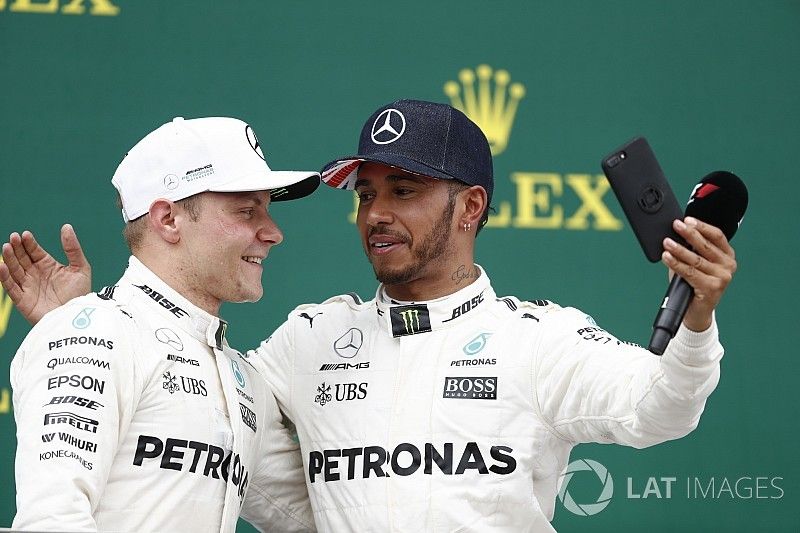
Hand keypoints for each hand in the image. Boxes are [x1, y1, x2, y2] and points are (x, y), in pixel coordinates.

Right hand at [0, 224, 92, 324]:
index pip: (34, 251)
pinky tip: (1, 265)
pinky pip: (11, 287)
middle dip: (17, 248)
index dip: (29, 243)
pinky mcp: (23, 300)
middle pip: (22, 258)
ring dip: (9, 258)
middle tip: (14, 237)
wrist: (76, 316)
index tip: (26, 235)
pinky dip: (4, 277)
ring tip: (7, 246)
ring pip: (14, 270)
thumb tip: (66, 227)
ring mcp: (28, 286)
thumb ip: (73, 248)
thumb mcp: (80, 268)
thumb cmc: (80, 294)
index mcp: (48, 266)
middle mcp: (36, 275)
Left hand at [662, 217, 736, 331]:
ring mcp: (722, 277)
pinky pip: (690, 272)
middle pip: (706, 245)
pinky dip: (676, 263)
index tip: (688, 219)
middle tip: (676, 225)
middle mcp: (728, 266)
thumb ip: (688, 251)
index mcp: (727, 256)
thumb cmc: (693, 286)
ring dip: (679, 249)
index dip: (702, 226)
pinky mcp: (712, 287)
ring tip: (666, 242)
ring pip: (696, 259)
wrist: (696, 313)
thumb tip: (674, 236)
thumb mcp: (692, 265)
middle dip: (689, 233)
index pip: (716, 236)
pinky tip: (667, 257)